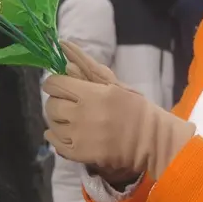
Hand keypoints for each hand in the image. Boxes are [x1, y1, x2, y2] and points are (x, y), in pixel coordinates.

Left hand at [55, 42, 142, 183]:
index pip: (55, 84)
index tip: (60, 85)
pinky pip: (56, 144)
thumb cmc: (135, 107)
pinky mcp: (80, 154)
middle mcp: (81, 115)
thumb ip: (86, 66)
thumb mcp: (114, 83)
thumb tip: (64, 47)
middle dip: (56, 101)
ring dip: (56, 119)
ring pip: (52, 125)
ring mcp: (79, 137)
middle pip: (51, 105)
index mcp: (91, 94)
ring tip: (69, 118)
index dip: (54, 83)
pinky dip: (55, 137)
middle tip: (67, 102)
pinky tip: (64, 133)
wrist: (151, 140)